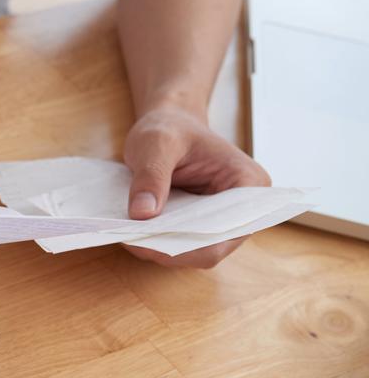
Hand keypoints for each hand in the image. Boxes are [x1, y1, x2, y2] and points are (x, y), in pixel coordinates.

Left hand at [123, 105, 270, 267]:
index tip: (152, 237)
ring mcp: (222, 221)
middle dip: (171, 249)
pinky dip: (156, 243)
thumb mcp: (157, 143)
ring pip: (193, 252)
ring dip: (160, 248)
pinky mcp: (199, 227)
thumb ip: (152, 176)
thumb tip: (142, 214)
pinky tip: (133, 234)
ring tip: (128, 235)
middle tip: (130, 239)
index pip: (227, 230)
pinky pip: (180, 245)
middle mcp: (243, 209)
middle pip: (210, 248)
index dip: (191, 243)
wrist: (168, 125)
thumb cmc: (170, 128)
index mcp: (249, 184)